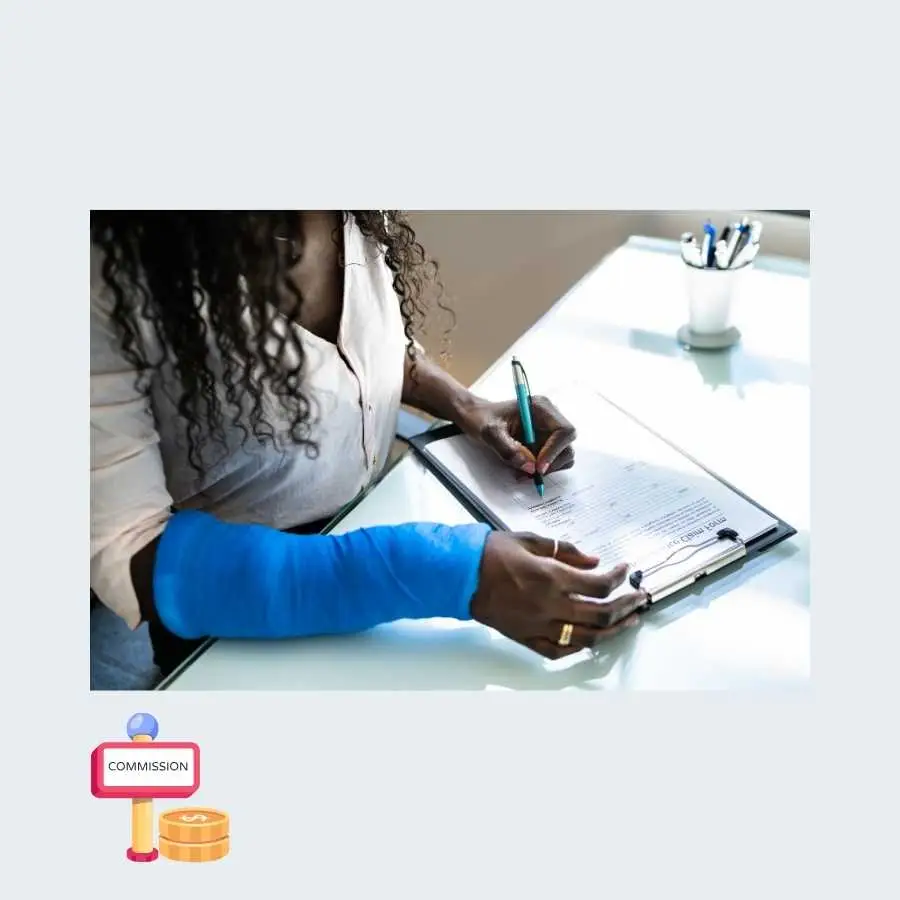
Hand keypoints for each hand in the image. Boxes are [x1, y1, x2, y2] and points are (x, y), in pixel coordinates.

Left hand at [459, 395, 575, 477]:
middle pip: (567, 445)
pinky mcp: (542, 444)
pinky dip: (539, 470)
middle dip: (552, 463)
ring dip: (546, 469)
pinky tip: (523, 470)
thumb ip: (508, 449)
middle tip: (531, 474)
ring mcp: (547, 432)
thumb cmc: (481, 418)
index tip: (538, 466)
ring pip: (562, 456)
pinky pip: (550, 461)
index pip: (564, 430)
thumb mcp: (489, 432)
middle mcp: (549, 418)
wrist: (475, 417)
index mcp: (541, 408)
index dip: (555, 450)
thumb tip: (530, 468)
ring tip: (523, 474)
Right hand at [470, 531, 648, 658]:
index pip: (600, 584)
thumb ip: (566, 550)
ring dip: (613, 630)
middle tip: (639, 597)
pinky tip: (592, 639)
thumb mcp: (531, 540)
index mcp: (552, 577)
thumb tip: (593, 560)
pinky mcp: (526, 638)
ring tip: (629, 621)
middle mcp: (550, 605)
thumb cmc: (491, 554)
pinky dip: (580, 647)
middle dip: (627, 605)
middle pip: (602, 613)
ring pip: (588, 637)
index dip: (619, 577)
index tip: (625, 570)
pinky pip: (559, 651)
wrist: (459, 575)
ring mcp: (539, 626)